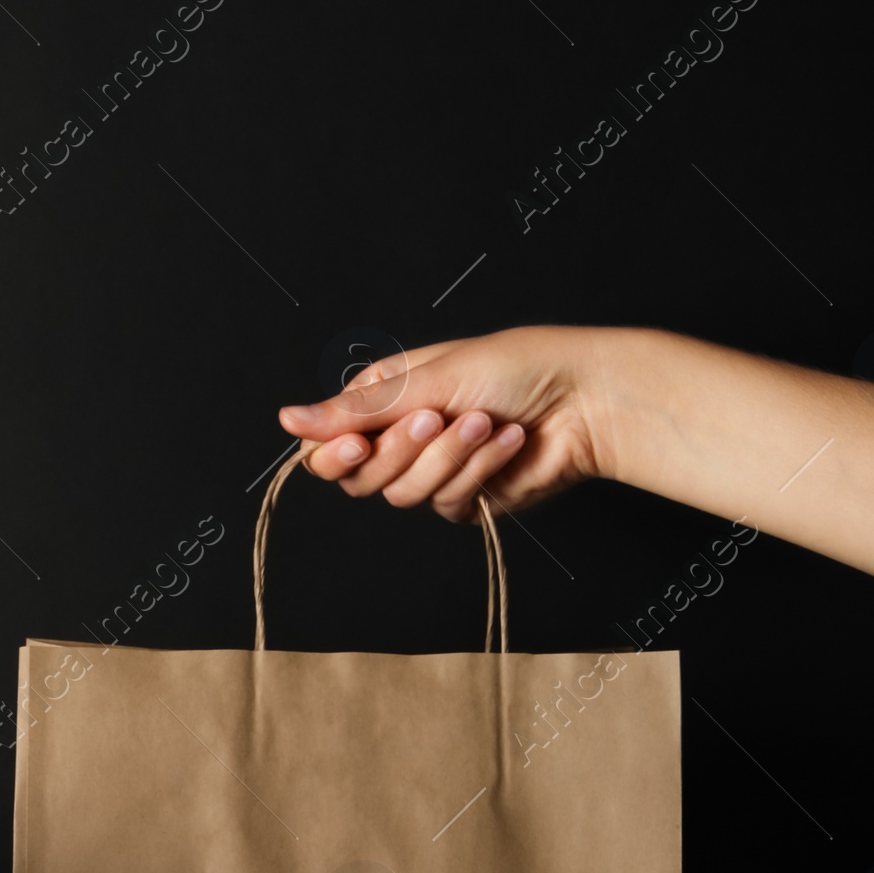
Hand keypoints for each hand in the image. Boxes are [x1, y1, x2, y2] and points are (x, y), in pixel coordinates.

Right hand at [278, 326, 605, 522]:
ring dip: (450, 458)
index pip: (329, 444)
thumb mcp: (428, 379)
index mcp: (384, 397)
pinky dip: (479, 472)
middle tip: (438, 417)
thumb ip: (356, 410)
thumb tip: (288, 420)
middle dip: (403, 451)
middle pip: (362, 478)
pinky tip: (510, 442)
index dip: (334, 454)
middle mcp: (402, 436)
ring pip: (405, 495)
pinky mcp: (464, 498)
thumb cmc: (516, 368)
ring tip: (488, 423)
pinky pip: (447, 504)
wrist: (585, 400)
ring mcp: (432, 471)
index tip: (355, 447)